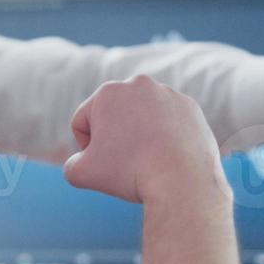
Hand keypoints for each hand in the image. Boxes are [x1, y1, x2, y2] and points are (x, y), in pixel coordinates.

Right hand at [63, 76, 227, 204]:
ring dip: (140, 135)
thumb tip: (80, 161)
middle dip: (114, 137)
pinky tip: (167, 156)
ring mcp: (169, 94)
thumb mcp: (82, 174)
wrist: (181, 180)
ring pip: (143, 117)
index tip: (102, 165)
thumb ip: (72, 164)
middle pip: (114, 115)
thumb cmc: (129, 174)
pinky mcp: (191, 107)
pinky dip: (165, 137)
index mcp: (108, 91)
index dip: (86, 148)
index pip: (83, 122)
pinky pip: (169, 123)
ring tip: (147, 160)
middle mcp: (139, 84)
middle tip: (124, 162)